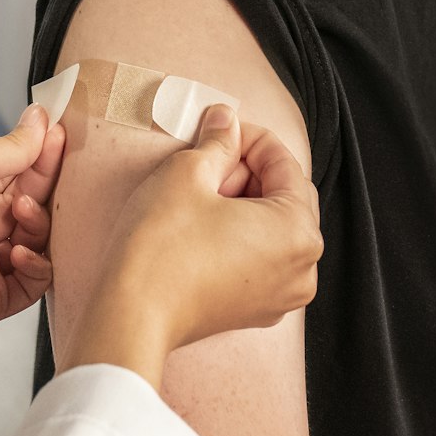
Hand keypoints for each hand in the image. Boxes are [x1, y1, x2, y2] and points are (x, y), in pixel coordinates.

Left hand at [0, 105, 66, 328]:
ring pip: (36, 245)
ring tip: (23, 209)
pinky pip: (31, 285)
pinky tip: (19, 249)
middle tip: (55, 165)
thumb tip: (40, 121)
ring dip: (38, 223)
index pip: (18, 179)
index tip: (58, 137)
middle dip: (44, 187)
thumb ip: (13, 146)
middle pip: (31, 210)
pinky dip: (36, 266)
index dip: (40, 160)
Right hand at [62, 106, 321, 388]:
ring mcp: (281, 296)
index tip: (220, 128)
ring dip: (242, 203)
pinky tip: (202, 226)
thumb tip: (226, 120)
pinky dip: (239, 235)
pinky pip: (259, 258)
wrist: (132, 314)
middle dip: (247, 172)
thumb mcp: (187, 173)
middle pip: (284, 197)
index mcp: (299, 231)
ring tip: (200, 194)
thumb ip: (217, 141)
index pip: (284, 164)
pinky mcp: (254, 311)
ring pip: (272, 228)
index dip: (249, 138)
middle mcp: (302, 268)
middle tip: (206, 162)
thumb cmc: (161, 247)